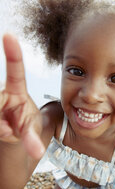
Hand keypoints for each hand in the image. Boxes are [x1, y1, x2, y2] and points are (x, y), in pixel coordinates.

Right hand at [0, 34, 44, 158]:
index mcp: (16, 90)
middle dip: (2, 117)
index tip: (10, 35)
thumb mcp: (30, 131)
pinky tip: (3, 129)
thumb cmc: (26, 126)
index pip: (15, 70)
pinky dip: (0, 128)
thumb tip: (36, 153)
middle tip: (9, 129)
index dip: (13, 54)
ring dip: (0, 127)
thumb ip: (31, 140)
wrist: (15, 134)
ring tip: (6, 131)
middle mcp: (1, 92)